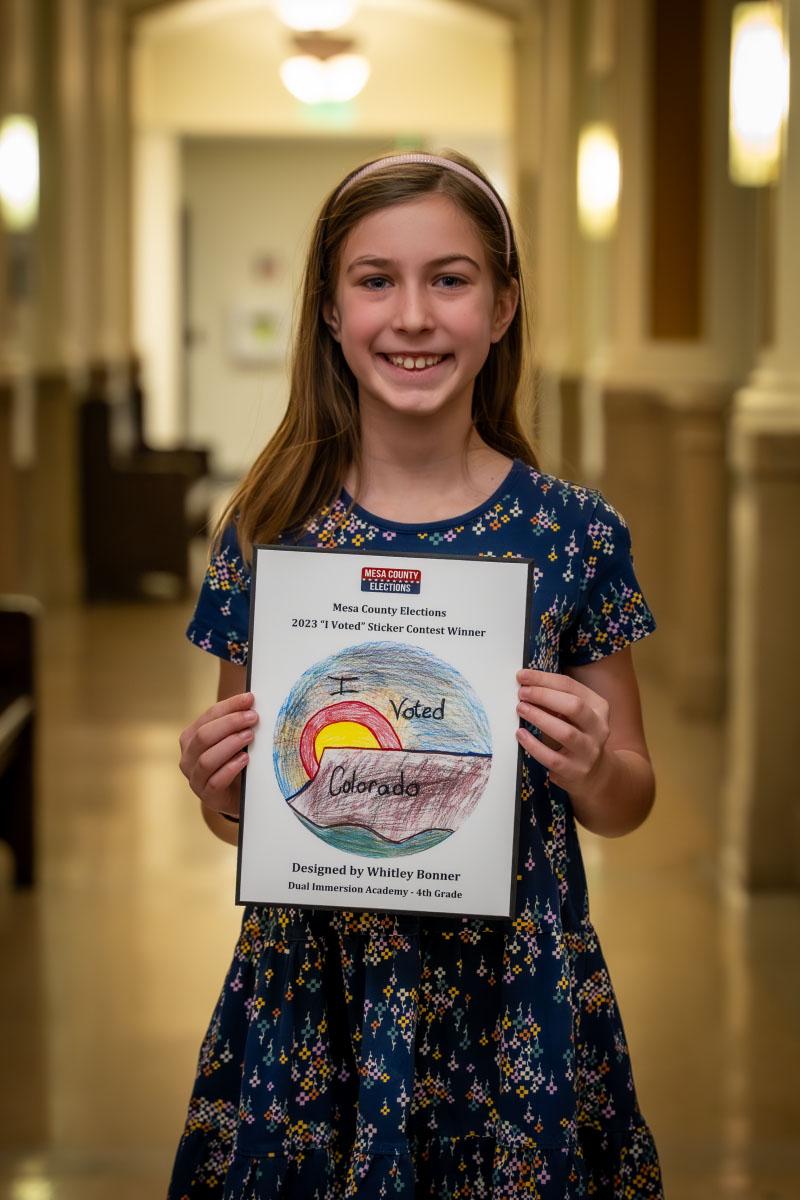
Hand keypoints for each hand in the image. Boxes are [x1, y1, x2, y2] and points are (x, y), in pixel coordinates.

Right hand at [178, 691, 258, 816]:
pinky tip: (244, 759)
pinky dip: (230, 768)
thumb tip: (251, 702)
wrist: (238, 796)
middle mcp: (188, 757)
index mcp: (191, 737)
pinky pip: (215, 782)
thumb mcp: (232, 740)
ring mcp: (195, 778)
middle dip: (230, 723)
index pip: (209, 716)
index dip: (230, 706)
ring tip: (250, 736)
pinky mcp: (207, 796)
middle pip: (204, 736)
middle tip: (253, 718)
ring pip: (206, 759)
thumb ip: (236, 724)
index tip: (250, 699)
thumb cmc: (234, 762)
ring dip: (230, 744)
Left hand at [515, 668, 610, 799]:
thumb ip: (556, 700)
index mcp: (599, 707)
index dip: (544, 679)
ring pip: (566, 732)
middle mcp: (599, 728)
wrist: (595, 773)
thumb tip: (526, 684)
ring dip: (540, 718)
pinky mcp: (576, 771)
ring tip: (521, 709)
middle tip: (522, 693)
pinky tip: (521, 734)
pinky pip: (552, 758)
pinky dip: (534, 745)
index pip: (571, 686)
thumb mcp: (574, 715)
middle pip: (574, 706)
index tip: (522, 676)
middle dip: (544, 696)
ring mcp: (589, 751)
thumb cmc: (578, 735)